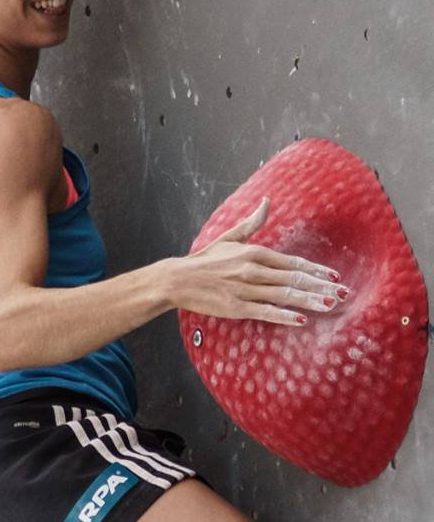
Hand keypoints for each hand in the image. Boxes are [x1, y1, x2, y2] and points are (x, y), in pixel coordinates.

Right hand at [169, 196, 351, 326]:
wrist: (178, 279)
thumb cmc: (205, 260)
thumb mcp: (229, 237)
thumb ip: (252, 222)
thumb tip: (267, 201)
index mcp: (253, 253)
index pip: (292, 262)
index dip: (315, 270)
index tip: (334, 276)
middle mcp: (252, 270)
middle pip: (294, 279)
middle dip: (321, 286)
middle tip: (344, 292)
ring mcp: (245, 290)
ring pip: (284, 295)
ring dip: (310, 300)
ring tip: (331, 305)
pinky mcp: (237, 307)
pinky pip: (266, 311)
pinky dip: (284, 315)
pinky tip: (301, 320)